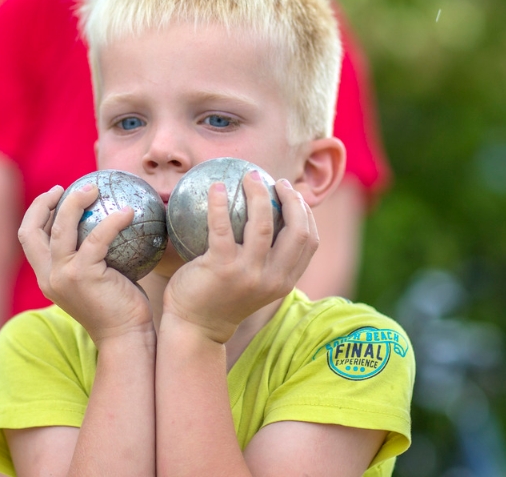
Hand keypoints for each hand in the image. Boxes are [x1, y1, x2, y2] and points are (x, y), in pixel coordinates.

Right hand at [18, 183, 153, 342]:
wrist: (126, 337)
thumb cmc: (119, 308)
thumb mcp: (95, 280)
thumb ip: (89, 257)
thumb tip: (104, 220)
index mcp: (47, 277)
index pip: (29, 238)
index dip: (37, 212)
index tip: (56, 194)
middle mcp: (48, 276)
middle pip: (32, 229)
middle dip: (45, 202)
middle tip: (70, 186)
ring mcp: (62, 276)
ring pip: (61, 227)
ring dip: (76, 201)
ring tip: (95, 188)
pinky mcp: (82, 275)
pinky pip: (97, 237)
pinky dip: (113, 221)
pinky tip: (129, 212)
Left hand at [163, 173, 318, 343]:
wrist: (195, 328)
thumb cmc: (221, 297)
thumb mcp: (254, 281)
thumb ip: (266, 258)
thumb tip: (271, 215)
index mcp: (285, 281)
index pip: (310, 241)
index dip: (306, 212)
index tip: (293, 193)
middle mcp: (273, 278)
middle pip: (297, 230)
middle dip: (292, 199)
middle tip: (276, 182)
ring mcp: (248, 274)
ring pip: (262, 223)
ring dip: (258, 193)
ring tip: (250, 177)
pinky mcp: (222, 268)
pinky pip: (222, 227)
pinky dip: (219, 203)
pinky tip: (216, 186)